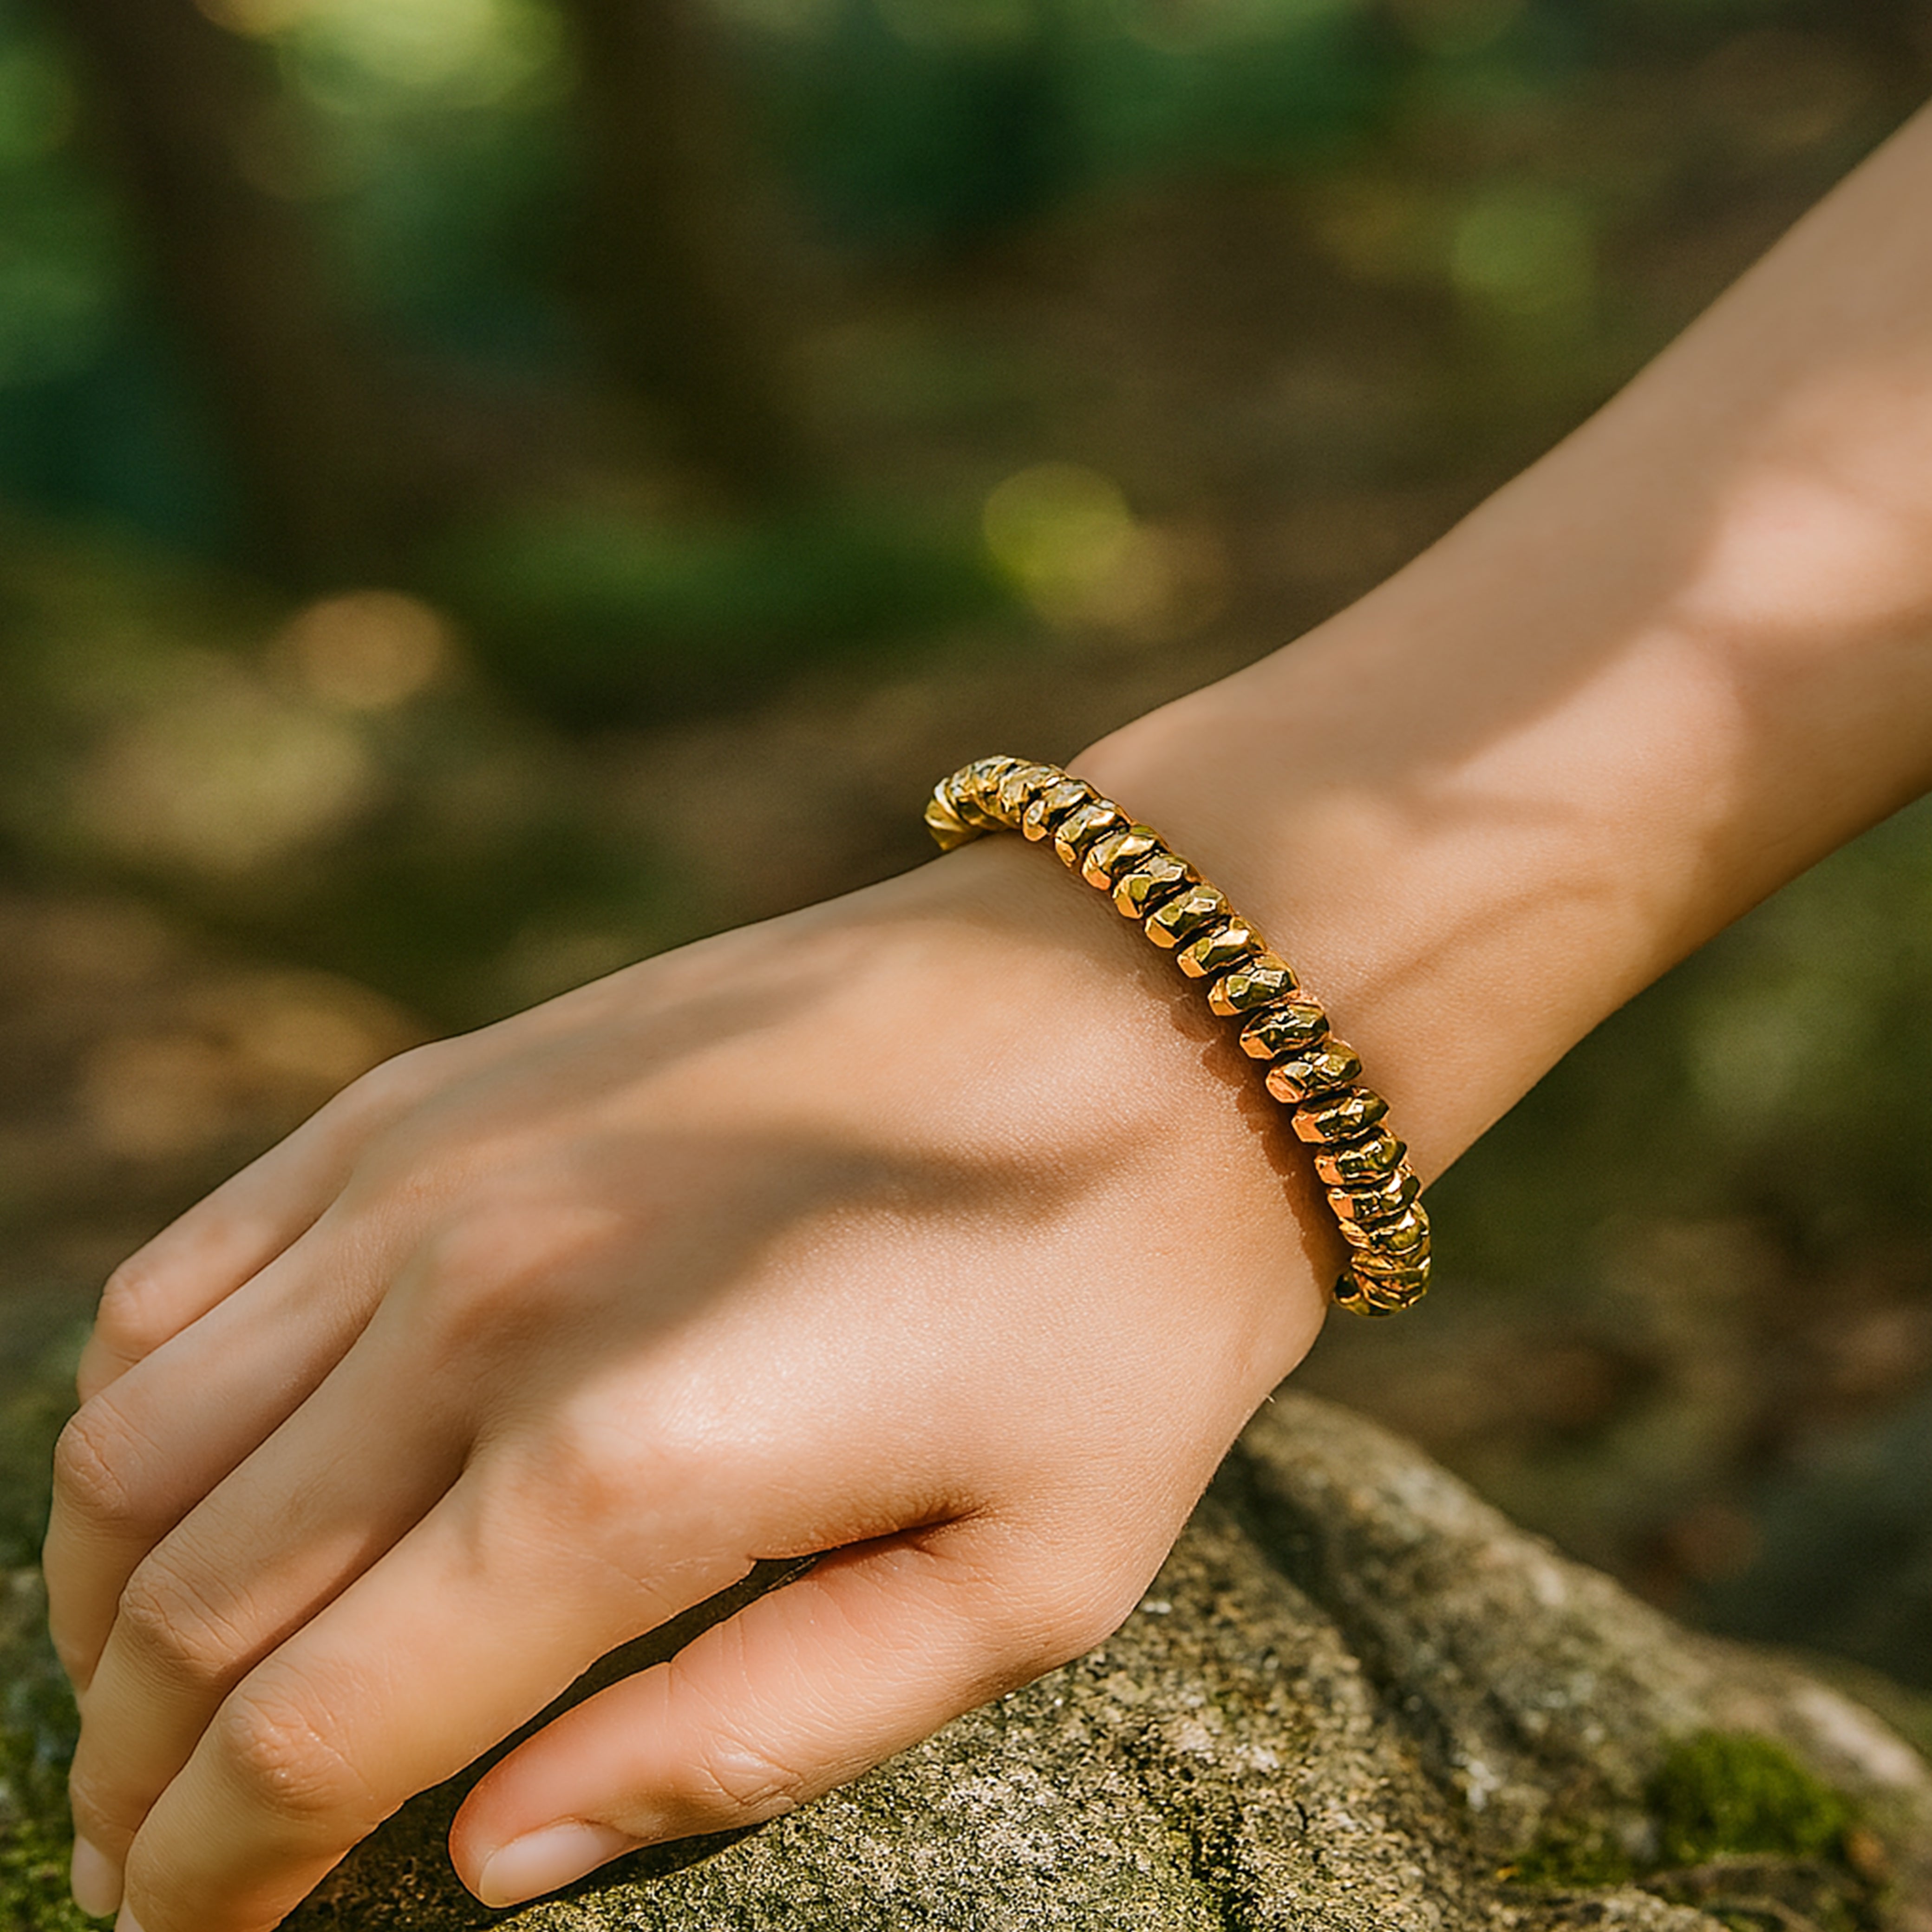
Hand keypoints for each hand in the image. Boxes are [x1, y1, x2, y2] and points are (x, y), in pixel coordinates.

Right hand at [44, 838, 1330, 1929]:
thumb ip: (747, 1739)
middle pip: (187, 1597)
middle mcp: (483, 1301)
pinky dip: (147, 1404)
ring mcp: (440, 1169)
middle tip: (156, 1858)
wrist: (1139, 1011)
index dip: (215, 1875)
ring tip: (159, 1691)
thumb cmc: (1116, 1304)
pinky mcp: (442, 1085)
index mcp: (629, 1463)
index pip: (313, 1730)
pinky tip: (201, 1476)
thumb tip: (489, 1856)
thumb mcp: (1024, 1582)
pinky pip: (196, 1266)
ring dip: (108, 1598)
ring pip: (140, 1432)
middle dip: (138, 1770)